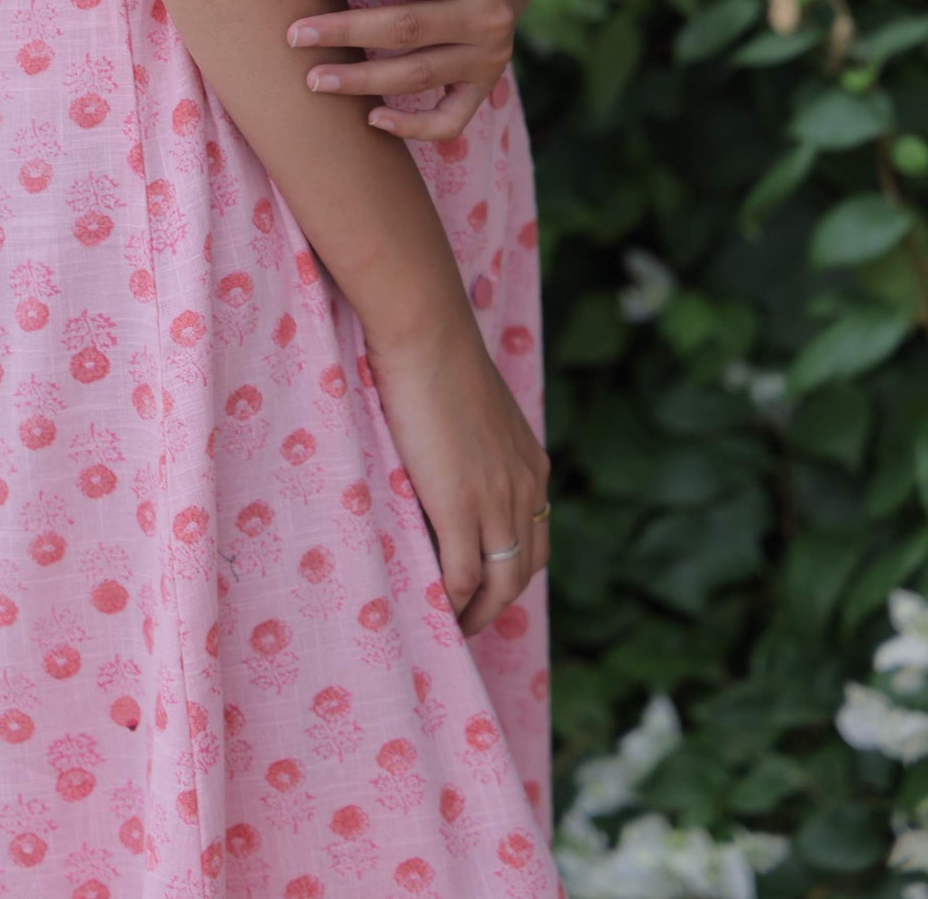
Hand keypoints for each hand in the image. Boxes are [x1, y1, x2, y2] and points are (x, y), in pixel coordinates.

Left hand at [285, 0, 558, 141]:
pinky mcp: (487, 82)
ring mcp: (492, 54)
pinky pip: (452, 119)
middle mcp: (492, 14)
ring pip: (420, 75)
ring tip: (314, 80)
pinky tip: (372, 119)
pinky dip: (415, 128)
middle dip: (346, 33)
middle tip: (294, 35)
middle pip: (408, 28)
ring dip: (364, 81)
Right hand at [365, 317, 550, 635]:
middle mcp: (526, 490)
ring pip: (499, 583)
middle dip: (497, 604)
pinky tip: (433, 608)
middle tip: (466, 620)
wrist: (429, 336)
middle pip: (523, 571)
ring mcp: (497, 501)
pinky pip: (462, 576)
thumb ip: (478, 443)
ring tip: (451, 626)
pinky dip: (451, 601)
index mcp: (533, 466)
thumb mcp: (477, 409)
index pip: (534, 540)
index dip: (510, 572)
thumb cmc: (440, 358)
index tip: (483, 588)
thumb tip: (455, 459)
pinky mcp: (461, 506)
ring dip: (477, 614)